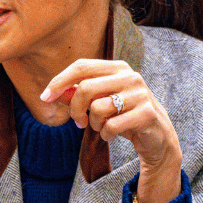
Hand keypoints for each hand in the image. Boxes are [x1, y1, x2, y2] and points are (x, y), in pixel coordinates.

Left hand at [41, 59, 181, 202]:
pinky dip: (106, 135)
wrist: (157, 136)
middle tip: (78, 122)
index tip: (45, 98)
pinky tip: (111, 135)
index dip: (59, 81)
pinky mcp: (147, 113)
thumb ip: (78, 95)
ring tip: (102, 127)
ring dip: (94, 124)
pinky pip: (112, 126)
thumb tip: (54, 93)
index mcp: (118, 67)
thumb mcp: (100, 102)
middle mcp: (130, 76)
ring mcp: (140, 94)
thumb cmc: (124, 115)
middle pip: (86, 88)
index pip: (81, 66)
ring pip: (98, 108)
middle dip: (75, 109)